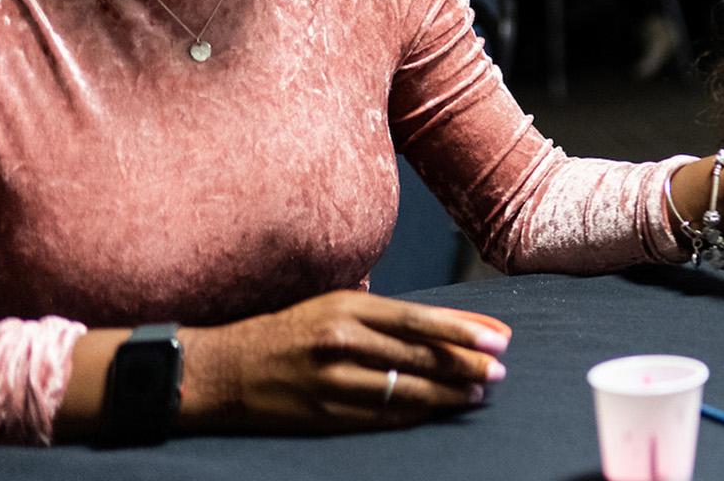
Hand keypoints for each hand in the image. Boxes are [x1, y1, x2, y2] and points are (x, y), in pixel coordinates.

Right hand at [179, 291, 508, 431]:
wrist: (224, 369)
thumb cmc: (290, 331)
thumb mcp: (336, 306)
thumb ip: (390, 316)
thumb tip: (453, 326)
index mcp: (347, 308)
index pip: (419, 320)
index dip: (464, 332)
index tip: (500, 340)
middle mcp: (341, 342)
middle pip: (419, 357)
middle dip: (467, 366)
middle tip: (499, 371)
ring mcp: (332, 382)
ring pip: (407, 391)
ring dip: (449, 395)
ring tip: (478, 393)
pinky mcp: (324, 415)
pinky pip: (382, 418)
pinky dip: (416, 415)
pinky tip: (439, 411)